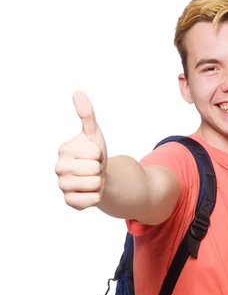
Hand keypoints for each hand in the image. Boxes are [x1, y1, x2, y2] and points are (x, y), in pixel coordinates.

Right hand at [55, 91, 107, 209]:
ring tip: (92, 179)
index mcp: (64, 150)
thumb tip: (78, 93)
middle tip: (94, 169)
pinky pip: (91, 200)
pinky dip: (97, 196)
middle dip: (99, 169)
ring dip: (99, 183)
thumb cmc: (94, 155)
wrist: (99, 177)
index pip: (94, 153)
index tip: (93, 156)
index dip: (100, 155)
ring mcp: (63, 186)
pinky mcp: (70, 202)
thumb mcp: (93, 134)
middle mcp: (59, 168)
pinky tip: (91, 192)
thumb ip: (87, 115)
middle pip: (94, 169)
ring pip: (94, 184)